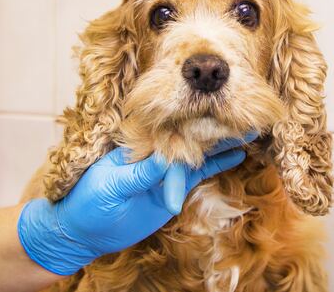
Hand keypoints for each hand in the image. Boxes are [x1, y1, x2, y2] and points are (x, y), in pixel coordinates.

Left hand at [17, 133, 256, 274]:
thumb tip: (166, 160)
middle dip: (213, 122)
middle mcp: (155, 151)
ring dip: (223, 140)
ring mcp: (166, 169)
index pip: (167, 124)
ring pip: (199, 150)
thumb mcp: (112, 186)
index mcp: (137, 143)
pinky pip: (200, 172)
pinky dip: (219, 163)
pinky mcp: (173, 186)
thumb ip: (140, 174)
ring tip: (249, 128)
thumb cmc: (88, 202)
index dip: (189, 114)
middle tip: (242, 109)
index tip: (211, 103)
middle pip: (188, 132)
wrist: (83, 231)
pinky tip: (238, 154)